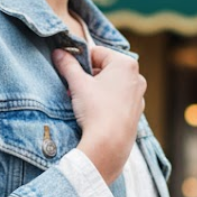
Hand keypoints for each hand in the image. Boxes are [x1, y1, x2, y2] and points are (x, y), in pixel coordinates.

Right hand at [52, 45, 145, 184]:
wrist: (109, 143)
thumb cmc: (96, 110)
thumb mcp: (77, 84)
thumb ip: (67, 65)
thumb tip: (58, 52)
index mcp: (125, 64)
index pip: (97, 53)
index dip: (80, 61)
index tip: (70, 71)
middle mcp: (136, 77)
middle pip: (106, 69)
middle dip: (88, 77)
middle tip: (74, 89)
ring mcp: (138, 96)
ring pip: (112, 85)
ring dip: (96, 90)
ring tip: (83, 102)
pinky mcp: (136, 112)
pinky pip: (118, 101)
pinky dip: (107, 102)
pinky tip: (96, 113)